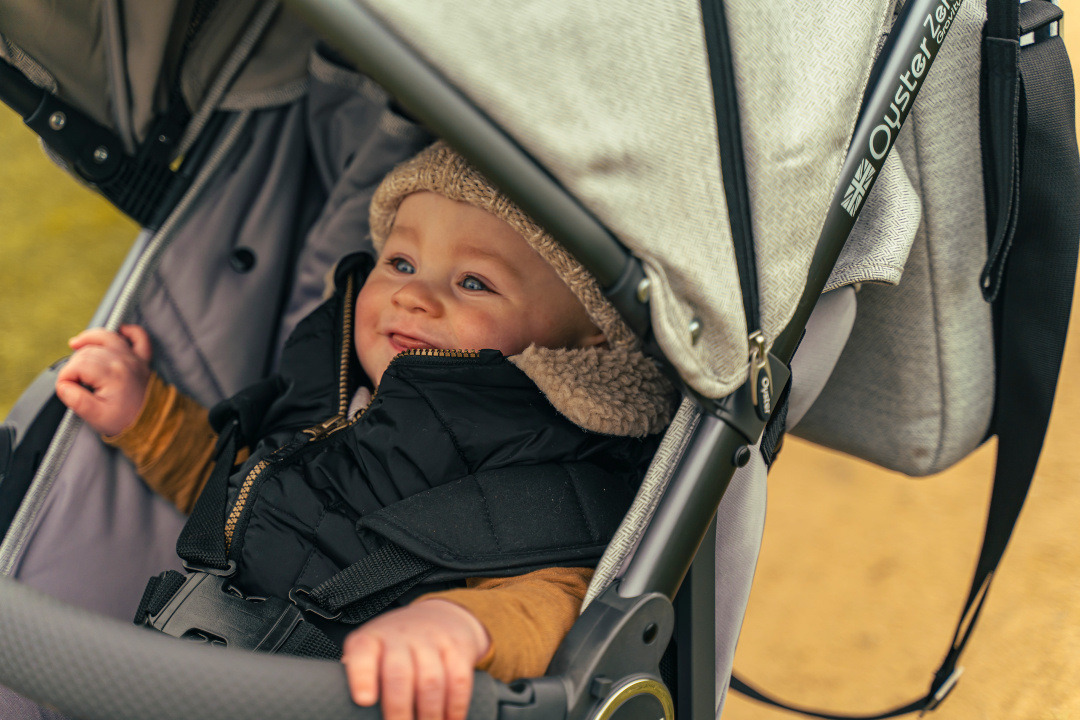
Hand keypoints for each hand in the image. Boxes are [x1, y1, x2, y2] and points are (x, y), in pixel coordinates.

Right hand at [55, 325, 152, 435]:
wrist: (152, 424)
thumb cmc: (125, 421)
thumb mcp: (96, 417)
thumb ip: (76, 399)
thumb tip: (63, 385)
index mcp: (112, 375)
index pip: (78, 365)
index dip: (65, 376)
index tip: (66, 388)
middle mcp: (123, 361)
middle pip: (89, 351)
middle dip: (74, 363)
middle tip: (73, 381)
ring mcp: (134, 358)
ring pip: (107, 337)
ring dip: (90, 339)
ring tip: (75, 344)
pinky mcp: (142, 359)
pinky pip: (139, 336)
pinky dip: (128, 331)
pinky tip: (117, 332)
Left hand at [342, 600, 491, 719]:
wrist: (439, 616)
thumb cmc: (396, 646)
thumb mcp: (372, 652)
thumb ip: (359, 677)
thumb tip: (341, 709)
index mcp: (372, 640)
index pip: (363, 652)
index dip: (362, 676)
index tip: (364, 700)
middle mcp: (400, 636)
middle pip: (399, 673)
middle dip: (399, 709)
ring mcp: (431, 640)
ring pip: (431, 680)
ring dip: (429, 714)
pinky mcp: (457, 648)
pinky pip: (459, 679)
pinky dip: (456, 706)